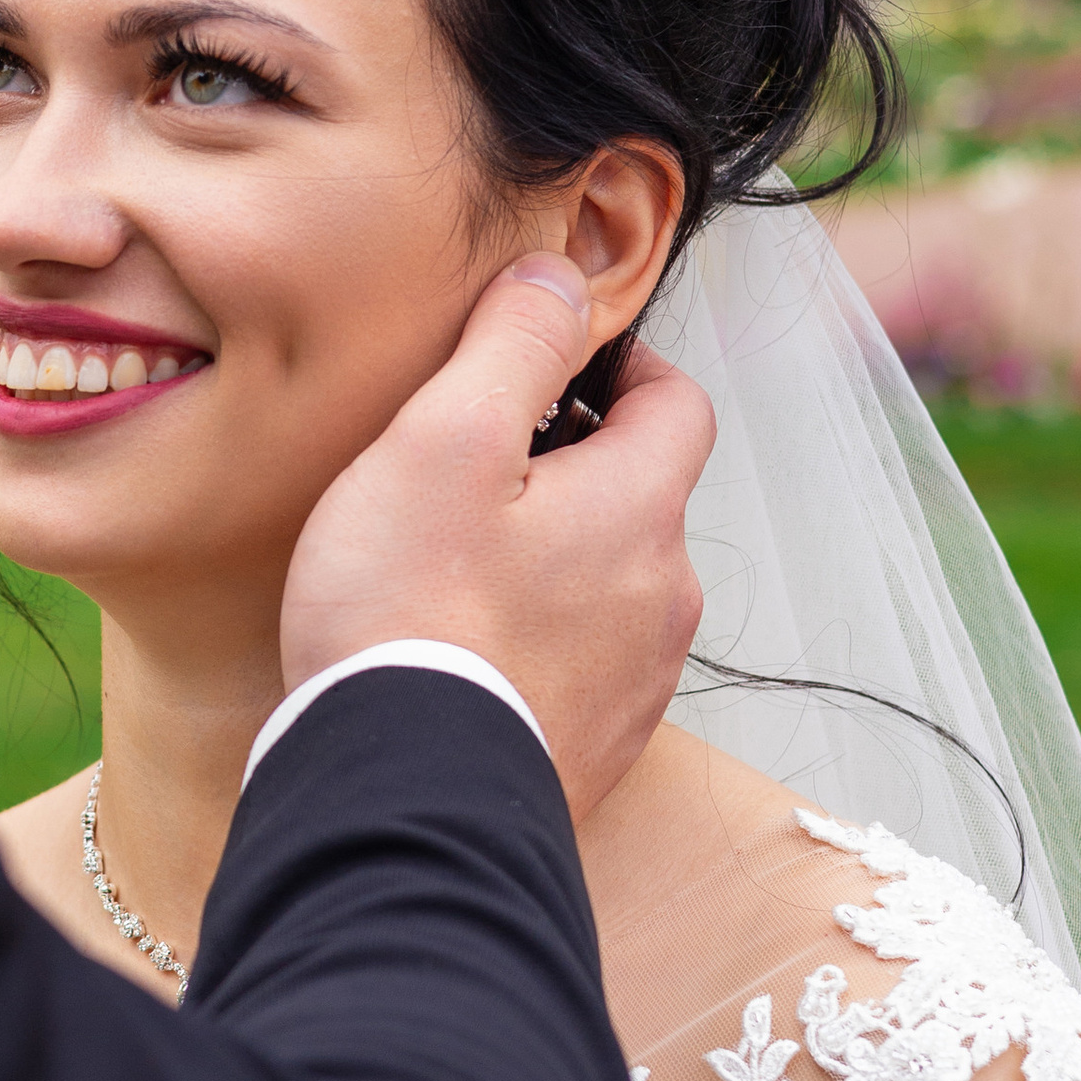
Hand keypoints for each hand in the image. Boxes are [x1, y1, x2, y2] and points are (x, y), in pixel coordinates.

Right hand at [278, 252, 713, 819]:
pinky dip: (535, 644)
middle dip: (573, 471)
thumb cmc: (409, 613)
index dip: (623, 370)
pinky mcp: (593, 752)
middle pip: (642, 500)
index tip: (553, 368)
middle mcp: (664, 597)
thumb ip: (511, 344)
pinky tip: (461, 651)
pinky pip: (581, 669)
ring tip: (451, 567)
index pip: (677, 405)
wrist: (403, 803)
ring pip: (612, 587)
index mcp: (641, 508)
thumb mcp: (444, 439)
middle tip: (472, 468)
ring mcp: (636, 686)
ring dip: (553, 563)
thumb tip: (561, 277)